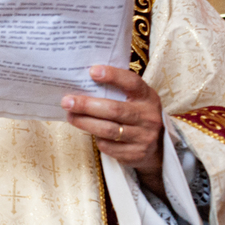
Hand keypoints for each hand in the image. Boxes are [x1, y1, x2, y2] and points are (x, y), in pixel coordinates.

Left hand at [63, 65, 164, 193]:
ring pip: (108, 130)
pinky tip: (89, 131)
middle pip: (114, 110)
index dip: (113, 76)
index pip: (132, 83)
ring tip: (70, 116)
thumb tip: (81, 81)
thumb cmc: (136, 114)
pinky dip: (96, 138)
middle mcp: (149, 117)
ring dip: (84, 122)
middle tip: (67, 101)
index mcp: (147, 97)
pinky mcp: (136, 154)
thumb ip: (115, 90)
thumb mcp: (134, 99)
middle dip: (87, 105)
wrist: (157, 146)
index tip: (92, 71)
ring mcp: (144, 137)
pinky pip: (108, 146)